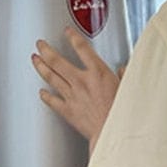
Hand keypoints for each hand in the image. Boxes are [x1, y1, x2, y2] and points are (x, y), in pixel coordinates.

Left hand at [32, 26, 122, 152]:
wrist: (116, 134)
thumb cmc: (125, 115)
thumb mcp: (130, 90)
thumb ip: (125, 77)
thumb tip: (124, 71)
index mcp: (99, 74)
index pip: (82, 48)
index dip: (73, 37)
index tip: (68, 33)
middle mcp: (82, 82)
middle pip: (57, 60)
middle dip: (46, 49)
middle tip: (41, 44)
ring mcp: (73, 96)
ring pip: (51, 77)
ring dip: (40, 66)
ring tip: (36, 60)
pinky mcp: (69, 112)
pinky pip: (52, 101)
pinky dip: (45, 95)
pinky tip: (42, 92)